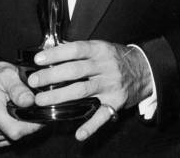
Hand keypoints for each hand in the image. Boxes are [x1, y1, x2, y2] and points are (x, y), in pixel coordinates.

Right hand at [0, 61, 41, 147]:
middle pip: (15, 135)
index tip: (42, 114)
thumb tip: (30, 102)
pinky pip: (8, 138)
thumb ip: (19, 89)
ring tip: (23, 109)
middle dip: (28, 124)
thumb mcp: (8, 75)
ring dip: (22, 126)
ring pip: (12, 137)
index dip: (32, 125)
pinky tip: (16, 115)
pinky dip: (15, 127)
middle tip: (34, 108)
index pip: (16, 130)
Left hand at [28, 41, 152, 141]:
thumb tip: (54, 47)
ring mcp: (111, 85)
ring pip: (82, 91)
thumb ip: (79, 49)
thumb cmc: (117, 57)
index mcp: (99, 50)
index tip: (39, 59)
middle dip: (52, 77)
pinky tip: (78, 134)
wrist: (144, 69)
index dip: (56, 54)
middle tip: (34, 82)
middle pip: (75, 71)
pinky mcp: (116, 102)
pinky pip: (102, 116)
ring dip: (60, 97)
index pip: (74, 49)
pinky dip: (90, 126)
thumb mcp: (100, 47)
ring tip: (42, 100)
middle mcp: (105, 67)